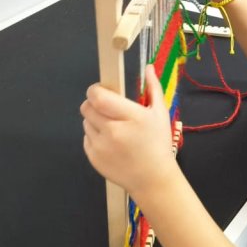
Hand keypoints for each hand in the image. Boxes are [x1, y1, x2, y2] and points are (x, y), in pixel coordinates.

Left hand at [82, 67, 178, 197]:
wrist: (152, 179)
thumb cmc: (158, 143)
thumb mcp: (160, 114)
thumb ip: (153, 88)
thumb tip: (148, 67)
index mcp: (130, 117)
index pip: (98, 96)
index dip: (96, 90)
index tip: (104, 91)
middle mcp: (112, 131)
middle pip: (87, 106)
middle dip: (95, 104)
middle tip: (108, 109)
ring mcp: (101, 146)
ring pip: (86, 122)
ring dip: (95, 120)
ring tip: (113, 128)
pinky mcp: (93, 158)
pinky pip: (86, 138)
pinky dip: (95, 136)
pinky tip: (111, 142)